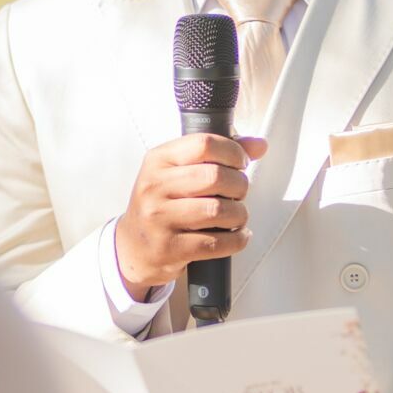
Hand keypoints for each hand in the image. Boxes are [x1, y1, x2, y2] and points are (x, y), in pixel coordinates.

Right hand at [115, 134, 266, 297]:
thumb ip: (218, 154)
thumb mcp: (178, 171)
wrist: (133, 247)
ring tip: (236, 216)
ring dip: (239, 214)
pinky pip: (216, 243)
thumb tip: (259, 145)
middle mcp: (155, 187)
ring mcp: (160, 218)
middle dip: (239, 185)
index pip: (204, 144)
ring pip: (219, 211)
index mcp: (158, 160)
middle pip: (215, 177)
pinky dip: (237, 240)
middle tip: (238, 192)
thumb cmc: (161, 204)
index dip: (233, 152)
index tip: (241, 163)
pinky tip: (236, 235)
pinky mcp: (170, 248)